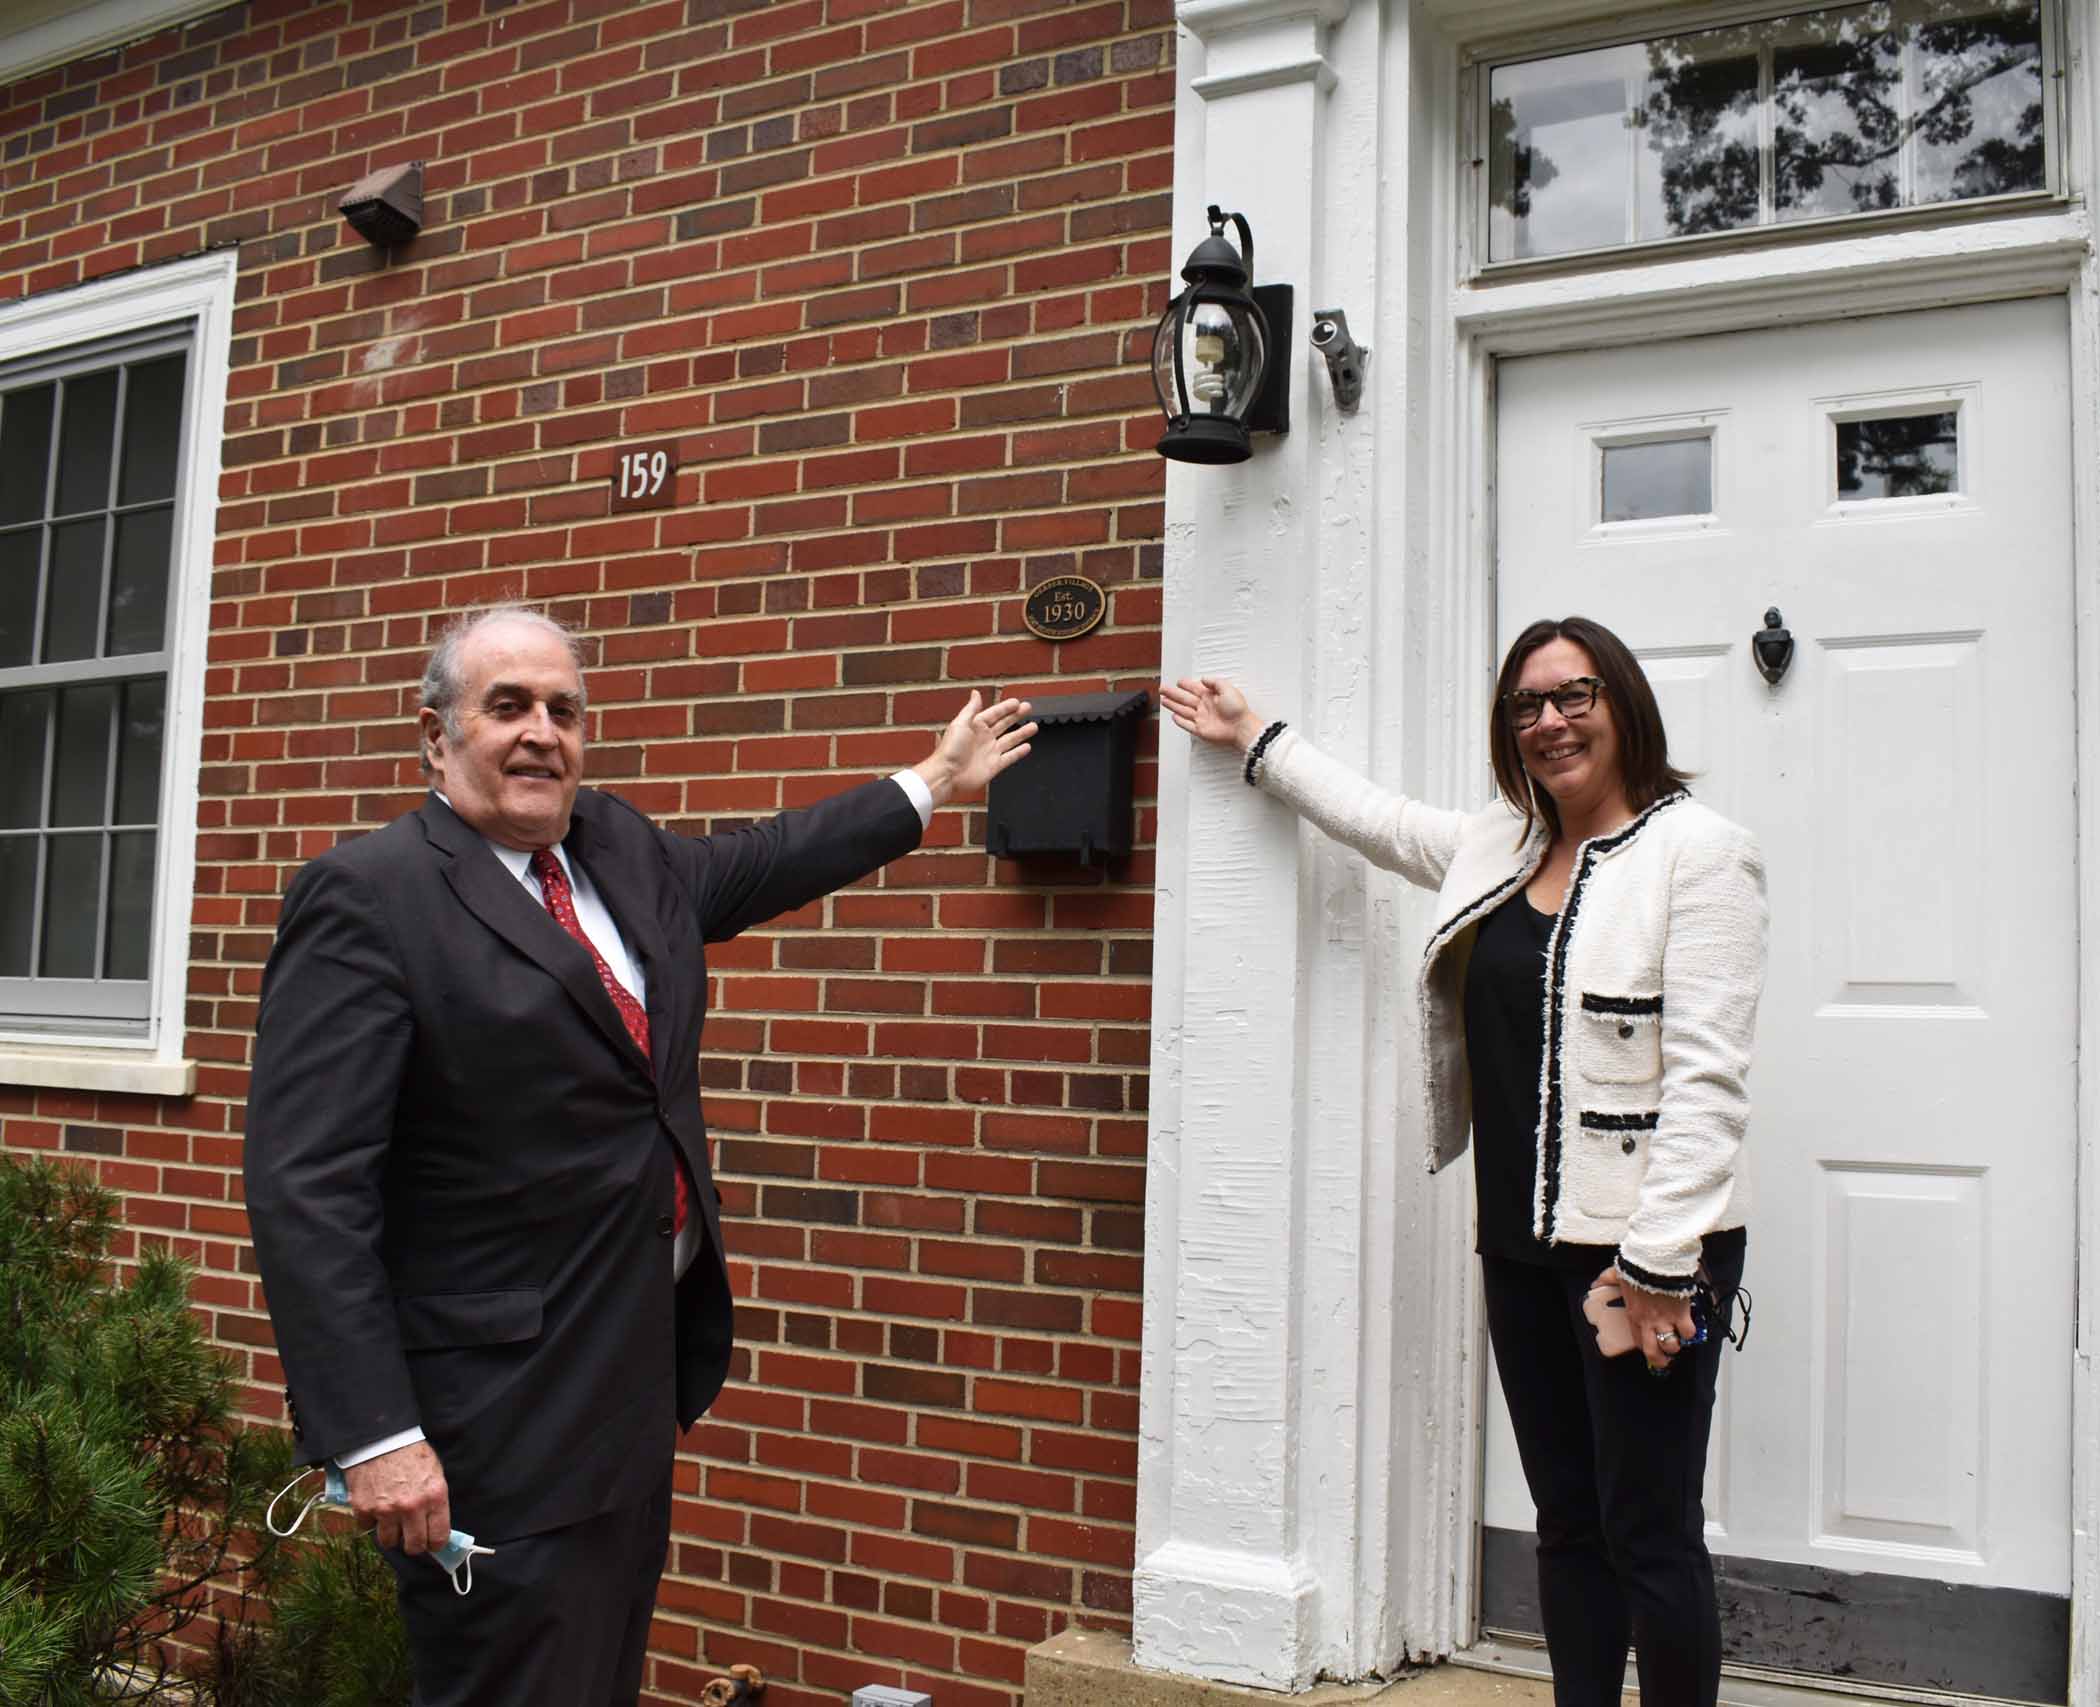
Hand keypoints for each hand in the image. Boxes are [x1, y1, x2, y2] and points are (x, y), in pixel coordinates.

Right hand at [342, 1440, 450, 1554]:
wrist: (381, 1438)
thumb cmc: (411, 1453)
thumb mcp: (434, 1473)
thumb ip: (435, 1501)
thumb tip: (436, 1527)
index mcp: (434, 1496)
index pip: (439, 1536)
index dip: (436, 1543)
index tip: (432, 1543)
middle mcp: (411, 1507)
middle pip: (414, 1546)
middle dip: (413, 1544)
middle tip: (411, 1537)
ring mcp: (386, 1510)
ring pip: (389, 1542)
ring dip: (390, 1534)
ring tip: (392, 1520)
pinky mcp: (364, 1509)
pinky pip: (367, 1528)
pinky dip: (370, 1521)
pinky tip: (374, 1506)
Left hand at [914, 692, 1035, 807]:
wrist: (948, 774)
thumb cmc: (950, 750)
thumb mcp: (960, 723)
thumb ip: (971, 709)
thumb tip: (975, 693)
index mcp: (975, 726)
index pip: (994, 714)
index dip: (1006, 708)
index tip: (1017, 702)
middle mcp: (984, 738)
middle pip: (1004, 724)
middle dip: (1016, 716)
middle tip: (1028, 708)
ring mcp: (990, 752)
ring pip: (1010, 740)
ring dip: (1022, 733)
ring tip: (1034, 726)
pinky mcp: (994, 766)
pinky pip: (1010, 757)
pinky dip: (1019, 752)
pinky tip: (1027, 746)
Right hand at [1161, 676, 1264, 752]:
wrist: (1241, 727)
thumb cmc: (1238, 709)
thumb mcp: (1227, 688)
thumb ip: (1214, 682)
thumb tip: (1203, 678)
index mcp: (1210, 696)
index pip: (1194, 688)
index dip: (1185, 684)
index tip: (1178, 681)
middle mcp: (1204, 707)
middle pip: (1184, 699)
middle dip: (1172, 693)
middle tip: (1162, 689)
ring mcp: (1201, 719)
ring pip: (1183, 710)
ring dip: (1173, 705)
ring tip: (1163, 700)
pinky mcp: (1201, 730)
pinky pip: (1187, 725)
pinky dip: (1180, 721)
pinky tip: (1174, 716)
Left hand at [1603, 1266, 1698, 1371]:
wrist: (1656, 1262)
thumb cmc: (1637, 1268)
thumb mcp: (1617, 1274)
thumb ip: (1606, 1280)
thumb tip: (1595, 1284)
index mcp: (1633, 1315)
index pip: (1638, 1341)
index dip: (1645, 1347)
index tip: (1650, 1347)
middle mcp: (1648, 1322)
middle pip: (1653, 1352)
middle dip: (1660, 1360)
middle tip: (1665, 1359)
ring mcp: (1665, 1320)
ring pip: (1671, 1346)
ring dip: (1675, 1345)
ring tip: (1677, 1340)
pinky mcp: (1681, 1315)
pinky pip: (1687, 1333)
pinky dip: (1689, 1332)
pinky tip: (1687, 1327)